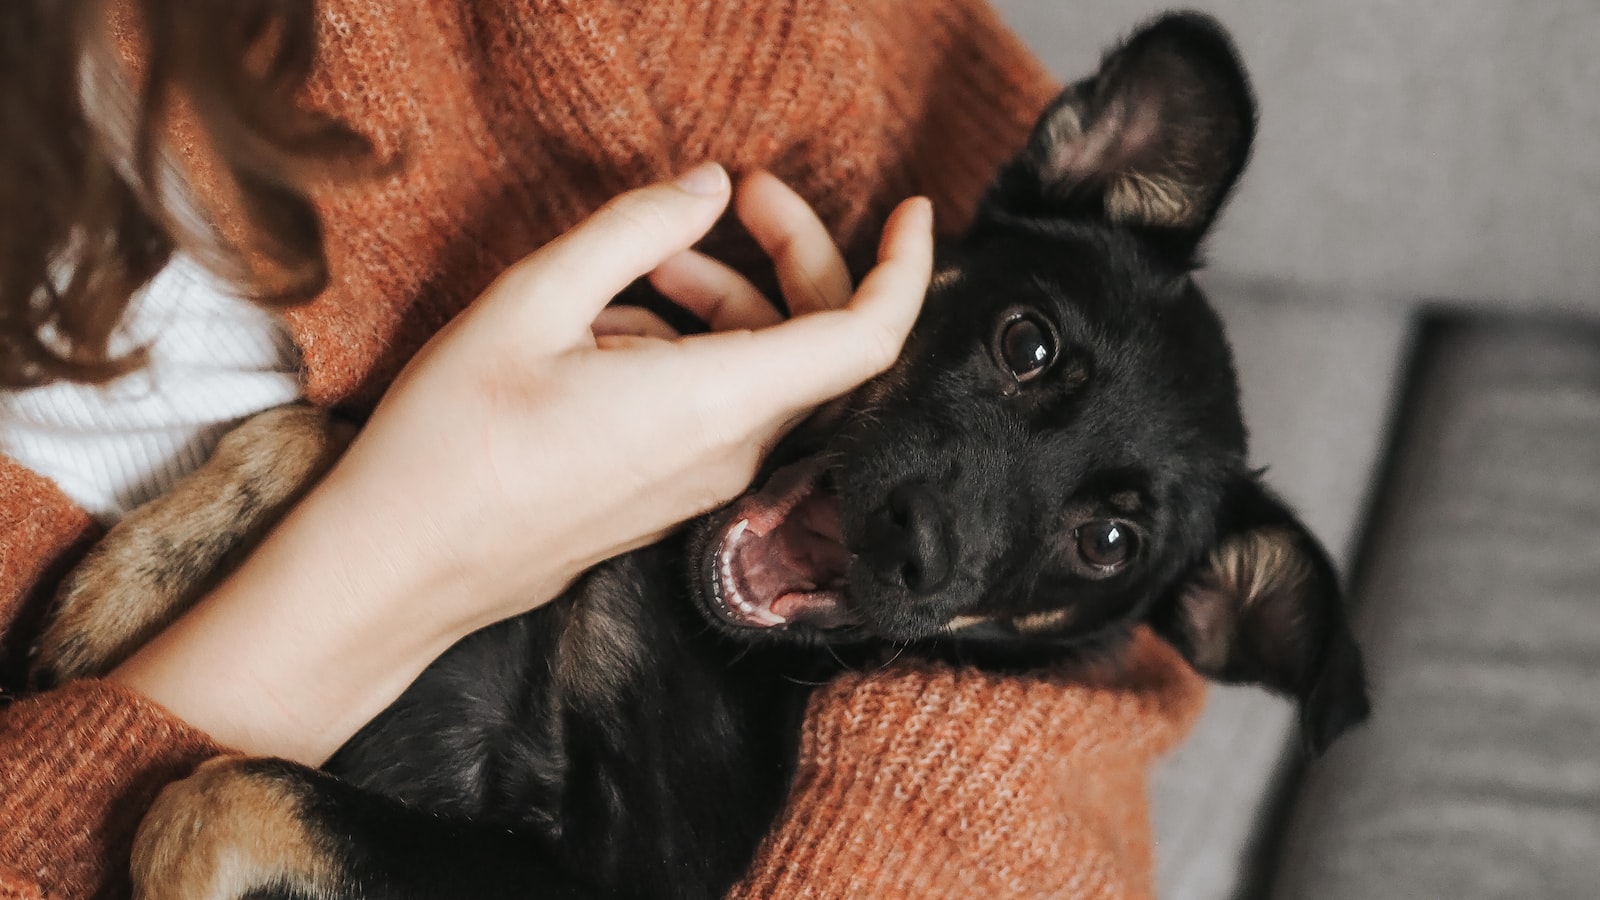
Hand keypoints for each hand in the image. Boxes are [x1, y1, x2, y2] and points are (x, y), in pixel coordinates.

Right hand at [110, 164, 933, 762]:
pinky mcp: (670, 496)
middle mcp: (729, 453)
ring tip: (638, 264)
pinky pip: (718, 408)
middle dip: (789, 255)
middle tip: (733, 195)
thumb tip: (707, 188)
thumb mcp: (530, 304)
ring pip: (761, 372)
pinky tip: (607, 326)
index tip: (909, 210)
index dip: (904, 269)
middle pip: (815, 344)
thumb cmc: (451, 443)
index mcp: (715, 403)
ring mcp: (702, 483)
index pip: (865, 339)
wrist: (398, 571)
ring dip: (722, 299)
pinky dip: (690, 347)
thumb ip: (632, 232)